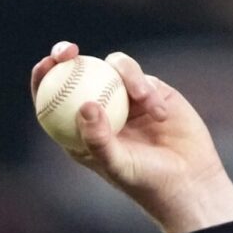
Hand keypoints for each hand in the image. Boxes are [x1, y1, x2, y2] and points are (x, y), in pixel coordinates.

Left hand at [28, 41, 232, 232]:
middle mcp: (98, 110)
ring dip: (126, 77)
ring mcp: (122, 98)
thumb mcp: (118, 165)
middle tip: (69, 51)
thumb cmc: (146, 181)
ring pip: (111, 68)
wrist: (189, 180)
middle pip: (73, 74)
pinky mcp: (149, 91)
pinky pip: (140, 77)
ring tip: (144, 100)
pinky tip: (160, 113)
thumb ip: (99, 139)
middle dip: (64, 55)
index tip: (47, 64)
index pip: (51, 100)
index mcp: (78, 130)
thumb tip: (83, 106)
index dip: (43, 77)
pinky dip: (148, 90)